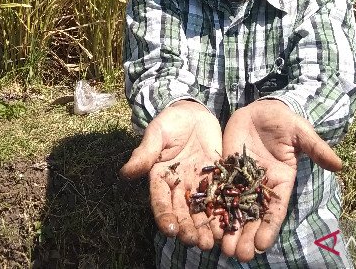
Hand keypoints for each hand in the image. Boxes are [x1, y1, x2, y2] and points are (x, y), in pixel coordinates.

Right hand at [120, 100, 222, 249]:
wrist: (193, 112)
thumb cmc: (170, 121)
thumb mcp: (157, 133)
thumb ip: (145, 153)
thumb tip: (125, 173)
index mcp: (161, 177)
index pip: (161, 201)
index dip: (165, 216)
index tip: (170, 230)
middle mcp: (179, 186)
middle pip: (183, 211)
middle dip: (189, 228)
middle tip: (196, 243)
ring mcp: (198, 184)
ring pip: (201, 210)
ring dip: (206, 227)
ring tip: (214, 242)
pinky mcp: (216, 178)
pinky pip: (220, 197)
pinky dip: (224, 212)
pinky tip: (230, 225)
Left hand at [220, 100, 341, 261]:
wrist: (259, 108)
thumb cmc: (283, 120)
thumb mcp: (300, 132)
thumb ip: (316, 148)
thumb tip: (340, 164)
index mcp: (281, 181)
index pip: (275, 209)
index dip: (269, 227)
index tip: (262, 245)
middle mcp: (261, 185)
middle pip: (253, 216)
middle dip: (246, 236)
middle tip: (238, 256)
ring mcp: (242, 180)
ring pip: (235, 209)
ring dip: (230, 229)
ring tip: (222, 249)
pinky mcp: (225, 171)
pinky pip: (219, 192)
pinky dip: (214, 209)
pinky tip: (208, 225)